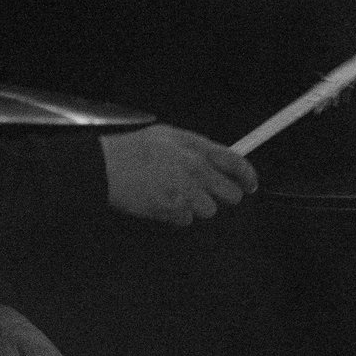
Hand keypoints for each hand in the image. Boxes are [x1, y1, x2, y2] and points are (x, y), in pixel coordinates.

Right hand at [101, 123, 258, 225]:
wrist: (105, 167)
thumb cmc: (132, 149)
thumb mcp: (168, 136)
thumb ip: (195, 147)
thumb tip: (217, 159)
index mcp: (196, 148)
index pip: (237, 163)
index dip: (248, 176)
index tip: (251, 184)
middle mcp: (195, 170)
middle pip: (231, 195)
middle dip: (222, 196)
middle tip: (206, 192)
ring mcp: (185, 193)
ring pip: (209, 210)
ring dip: (195, 206)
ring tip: (174, 193)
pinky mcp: (173, 211)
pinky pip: (186, 220)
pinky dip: (176, 215)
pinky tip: (161, 201)